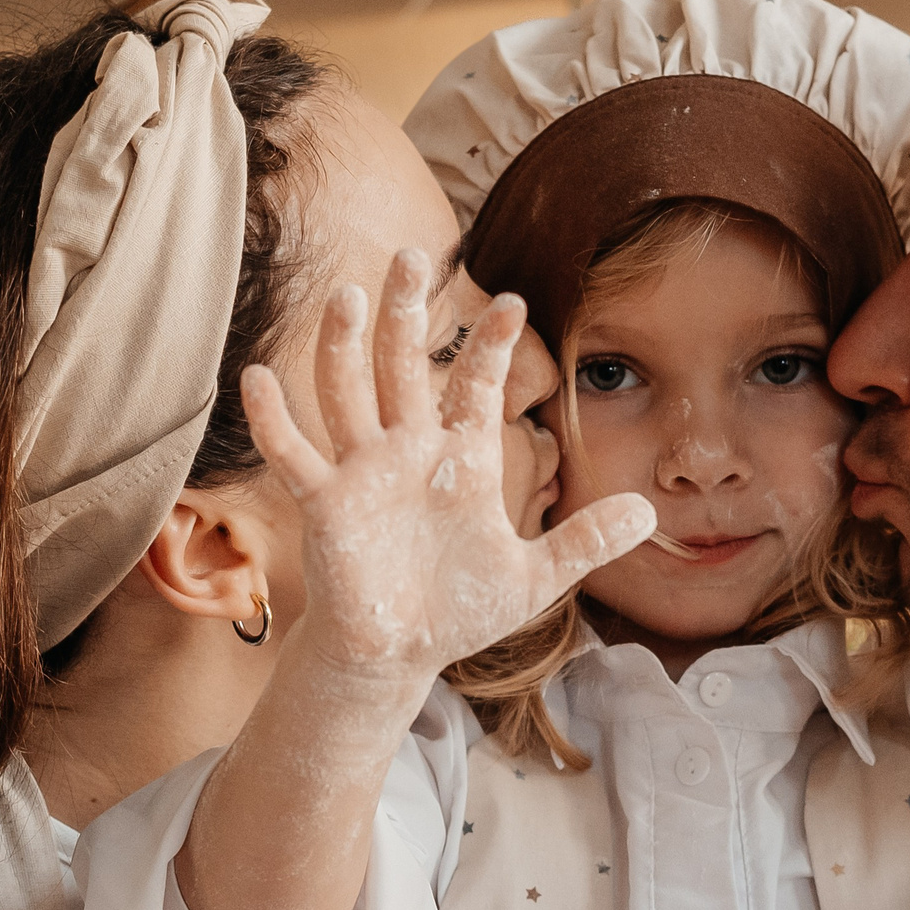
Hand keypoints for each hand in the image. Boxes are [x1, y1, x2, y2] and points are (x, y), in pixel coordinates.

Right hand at [244, 249, 654, 686]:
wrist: (398, 655)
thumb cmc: (458, 611)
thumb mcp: (533, 578)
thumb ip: (585, 542)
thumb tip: (650, 515)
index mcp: (460, 459)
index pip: (476, 388)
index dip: (491, 347)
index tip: (512, 301)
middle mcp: (408, 451)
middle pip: (404, 367)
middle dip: (407, 314)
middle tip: (413, 254)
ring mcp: (362, 472)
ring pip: (348, 393)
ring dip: (343, 346)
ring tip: (348, 295)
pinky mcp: (325, 505)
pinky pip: (293, 455)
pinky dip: (273, 420)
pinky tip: (259, 376)